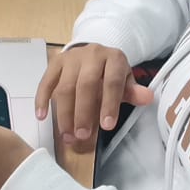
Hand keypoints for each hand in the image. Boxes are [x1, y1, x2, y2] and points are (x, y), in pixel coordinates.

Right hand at [36, 43, 153, 147]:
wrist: (94, 53)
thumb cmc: (110, 73)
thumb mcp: (124, 80)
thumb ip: (133, 92)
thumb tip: (148, 98)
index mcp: (114, 59)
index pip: (112, 82)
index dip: (110, 104)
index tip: (107, 126)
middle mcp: (93, 54)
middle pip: (86, 85)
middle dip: (83, 112)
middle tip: (82, 135)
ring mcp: (72, 57)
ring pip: (65, 86)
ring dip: (64, 113)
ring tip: (67, 135)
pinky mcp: (56, 62)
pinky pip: (46, 81)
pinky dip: (43, 99)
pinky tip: (42, 116)